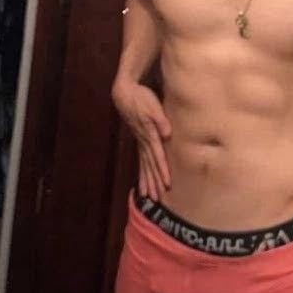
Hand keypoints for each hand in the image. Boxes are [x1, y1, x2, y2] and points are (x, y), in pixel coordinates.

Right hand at [111, 79, 171, 200]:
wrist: (125, 93)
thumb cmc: (141, 97)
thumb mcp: (153, 106)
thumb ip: (160, 120)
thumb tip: (167, 133)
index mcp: (149, 135)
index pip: (158, 156)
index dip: (162, 171)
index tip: (166, 184)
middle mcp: (144, 142)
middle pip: (150, 166)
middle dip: (154, 182)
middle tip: (157, 199)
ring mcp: (140, 142)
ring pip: (144, 165)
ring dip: (147, 181)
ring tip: (148, 196)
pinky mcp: (139, 139)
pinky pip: (141, 160)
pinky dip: (142, 172)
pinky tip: (142, 181)